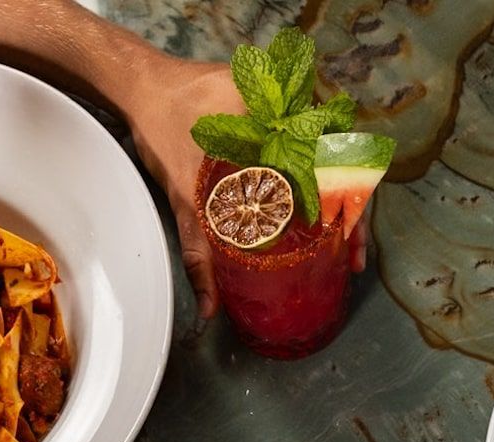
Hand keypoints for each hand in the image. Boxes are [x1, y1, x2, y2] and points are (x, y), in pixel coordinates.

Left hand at [116, 56, 369, 317]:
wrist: (141, 84)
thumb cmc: (161, 125)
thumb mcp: (183, 194)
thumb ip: (197, 251)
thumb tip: (210, 306)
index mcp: (274, 118)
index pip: (331, 164)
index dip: (350, 208)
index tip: (350, 243)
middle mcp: (286, 105)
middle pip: (339, 161)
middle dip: (352, 209)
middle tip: (351, 253)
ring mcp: (283, 105)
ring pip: (328, 153)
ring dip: (339, 193)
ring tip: (342, 236)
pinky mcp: (273, 110)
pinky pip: (307, 143)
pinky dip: (318, 174)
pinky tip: (318, 205)